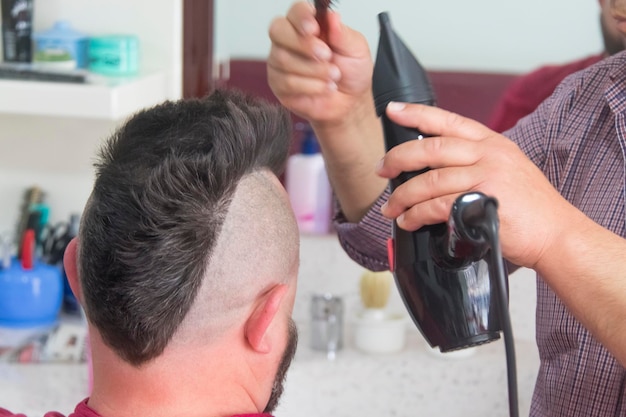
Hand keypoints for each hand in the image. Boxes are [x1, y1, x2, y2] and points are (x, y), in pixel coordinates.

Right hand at [267, 1, 373, 127]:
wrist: (350, 102)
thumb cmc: (351, 72)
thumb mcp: (356, 50)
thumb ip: (343, 34)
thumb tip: (332, 16)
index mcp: (308, 25)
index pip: (295, 11)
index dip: (301, 16)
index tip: (314, 28)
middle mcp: (290, 40)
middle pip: (278, 30)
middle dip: (303, 44)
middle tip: (326, 55)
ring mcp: (280, 62)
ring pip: (283, 59)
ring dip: (314, 70)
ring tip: (333, 75)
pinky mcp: (279, 84)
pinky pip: (287, 82)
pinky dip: (310, 86)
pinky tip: (324, 87)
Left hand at [376, 102, 582, 268]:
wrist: (556, 234)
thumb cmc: (530, 208)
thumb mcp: (506, 170)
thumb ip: (474, 163)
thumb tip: (434, 168)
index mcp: (492, 142)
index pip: (448, 120)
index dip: (417, 113)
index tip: (393, 110)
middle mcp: (489, 153)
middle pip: (431, 148)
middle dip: (398, 159)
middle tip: (382, 170)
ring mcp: (487, 176)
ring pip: (430, 180)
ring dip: (403, 196)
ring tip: (391, 208)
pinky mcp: (482, 201)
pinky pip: (437, 205)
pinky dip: (417, 214)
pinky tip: (409, 220)